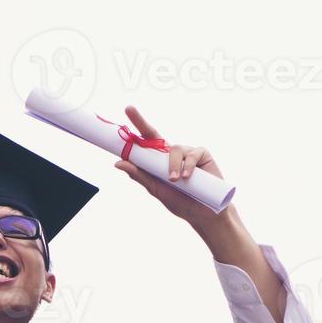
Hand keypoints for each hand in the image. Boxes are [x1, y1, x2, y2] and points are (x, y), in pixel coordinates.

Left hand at [112, 105, 227, 229]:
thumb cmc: (180, 202)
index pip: (145, 141)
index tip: (127, 109)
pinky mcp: (202, 155)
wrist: (205, 213)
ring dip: (172, 165)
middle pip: (154, 134)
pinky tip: (187, 177)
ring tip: (175, 181)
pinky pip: (192, 154)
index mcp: (158, 161)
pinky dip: (187, 165)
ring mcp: (187, 152)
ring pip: (174, 149)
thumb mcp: (156, 189)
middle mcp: (172, 153)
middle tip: (129, 109)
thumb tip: (117, 163)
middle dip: (140, 121)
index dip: (136, 125)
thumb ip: (139, 175)